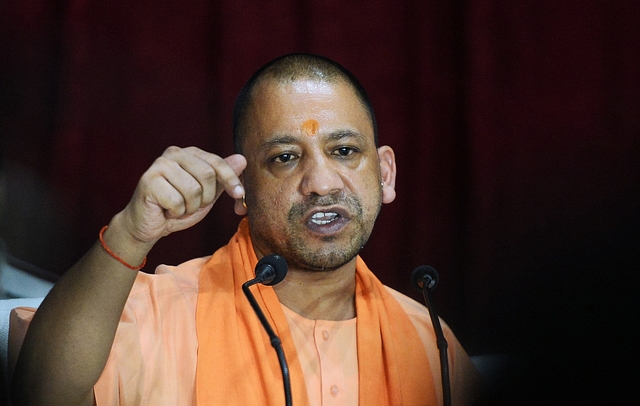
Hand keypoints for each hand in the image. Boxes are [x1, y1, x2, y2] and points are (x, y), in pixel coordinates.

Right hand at [116, 146, 245, 245]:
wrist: (149, 225)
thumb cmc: (178, 207)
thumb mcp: (207, 194)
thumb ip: (222, 177)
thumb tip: (242, 159)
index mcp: (189, 153)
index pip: (217, 162)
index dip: (230, 179)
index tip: (239, 194)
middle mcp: (173, 153)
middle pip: (207, 175)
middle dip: (205, 198)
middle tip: (192, 205)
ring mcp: (159, 165)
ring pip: (193, 190)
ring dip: (189, 207)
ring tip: (178, 207)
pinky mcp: (148, 180)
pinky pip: (177, 201)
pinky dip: (176, 212)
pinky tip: (166, 210)